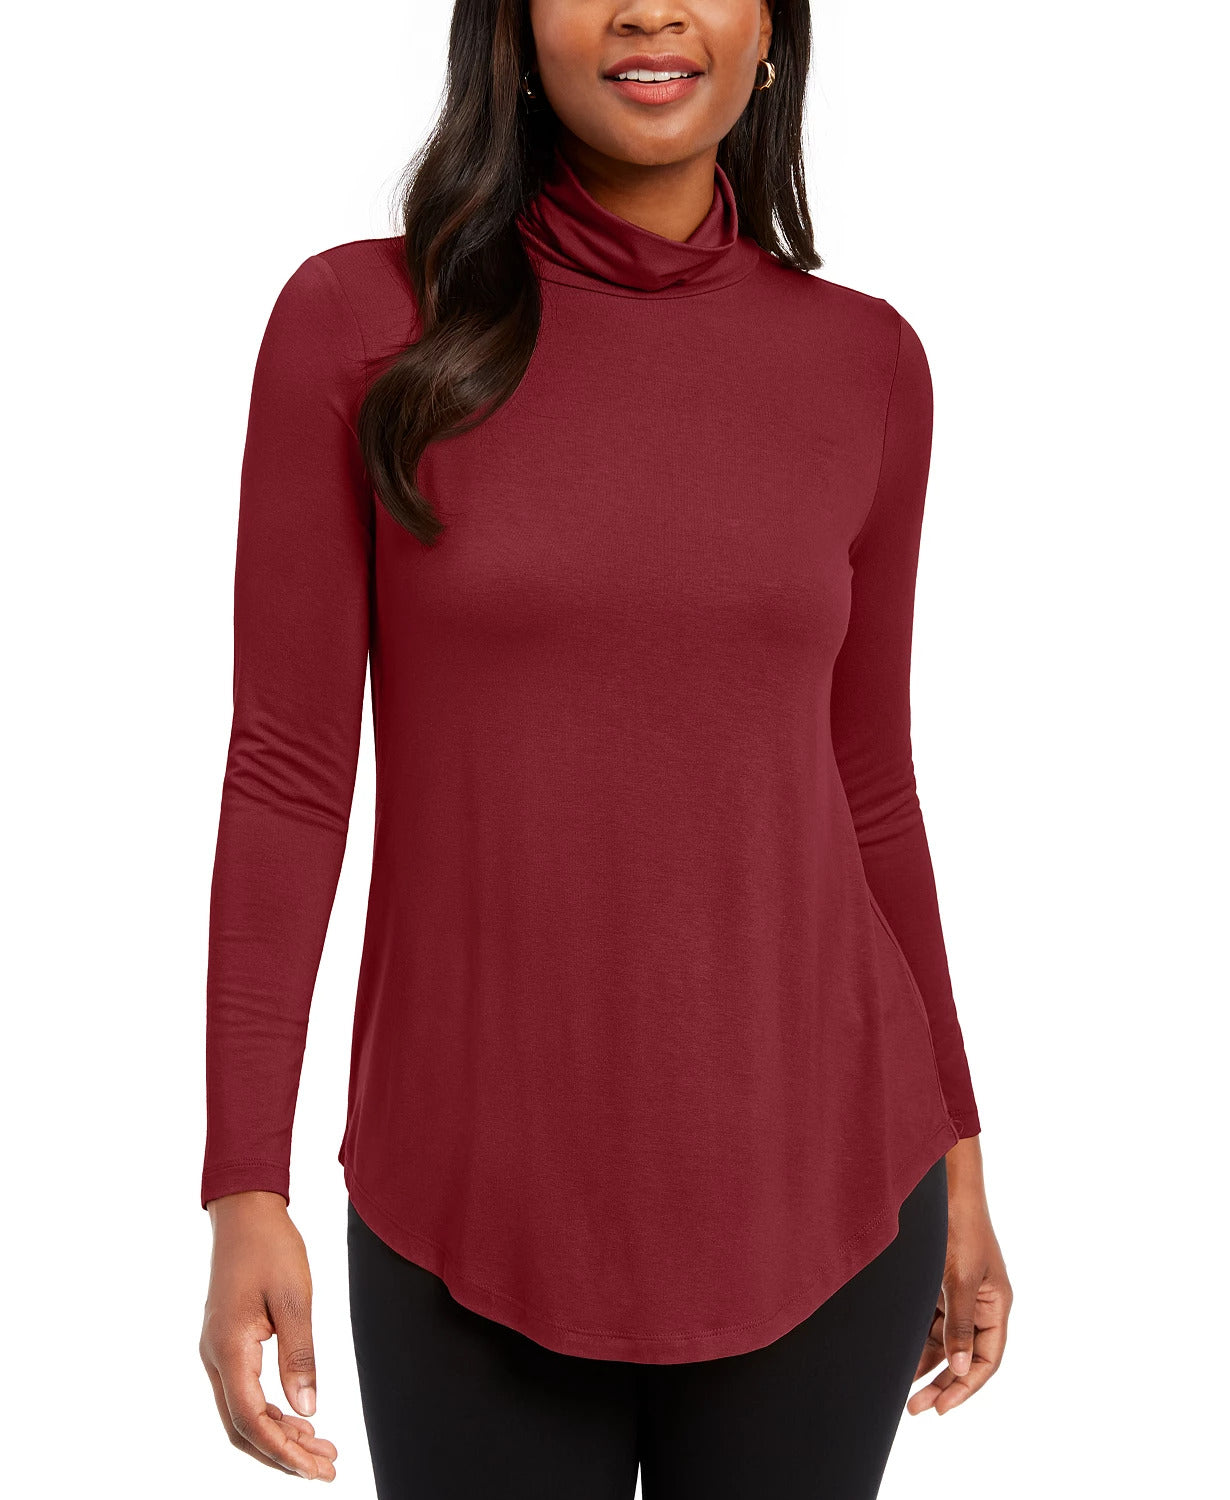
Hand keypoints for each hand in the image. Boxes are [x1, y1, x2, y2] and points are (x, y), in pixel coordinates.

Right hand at [200, 1190, 337, 1479]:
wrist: (245, 1212)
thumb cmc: (270, 1247)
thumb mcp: (294, 1299)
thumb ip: (300, 1356)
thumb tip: (308, 1408)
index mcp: (229, 1348)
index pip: (250, 1418)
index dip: (283, 1450)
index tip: (315, 1468)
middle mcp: (215, 1356)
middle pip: (242, 1427)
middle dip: (283, 1453)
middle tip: (326, 1467)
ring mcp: (217, 1351)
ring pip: (242, 1413)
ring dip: (279, 1436)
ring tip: (321, 1448)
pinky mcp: (227, 1344)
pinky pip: (244, 1393)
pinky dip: (270, 1413)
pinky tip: (300, 1417)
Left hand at [907, 1136, 1011, 1415]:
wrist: (944, 1187)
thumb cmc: (959, 1227)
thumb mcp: (959, 1277)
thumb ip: (959, 1323)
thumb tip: (960, 1368)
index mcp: (996, 1305)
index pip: (987, 1358)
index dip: (966, 1386)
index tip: (942, 1407)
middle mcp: (980, 1303)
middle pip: (964, 1356)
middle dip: (942, 1383)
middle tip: (916, 1410)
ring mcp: (959, 1294)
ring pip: (945, 1342)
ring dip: (926, 1365)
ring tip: (902, 1391)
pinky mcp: (940, 1283)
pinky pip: (930, 1322)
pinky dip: (917, 1340)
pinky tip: (898, 1356)